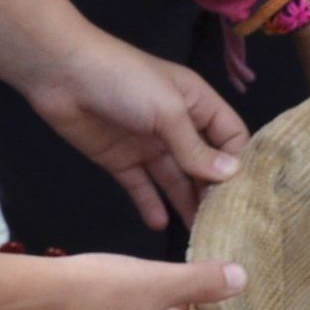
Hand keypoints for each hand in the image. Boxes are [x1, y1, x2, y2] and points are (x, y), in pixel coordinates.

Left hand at [21, 33, 249, 231]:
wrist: (61, 74)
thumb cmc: (123, 80)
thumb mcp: (167, 111)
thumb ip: (196, 148)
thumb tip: (231, 175)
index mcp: (195, 103)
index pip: (230, 137)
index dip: (239, 164)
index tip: (248, 198)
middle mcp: (176, 126)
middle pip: (204, 164)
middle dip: (214, 192)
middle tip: (227, 227)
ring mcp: (148, 144)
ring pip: (175, 180)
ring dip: (186, 204)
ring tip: (200, 236)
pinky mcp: (120, 160)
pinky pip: (142, 187)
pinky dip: (151, 205)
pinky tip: (161, 225)